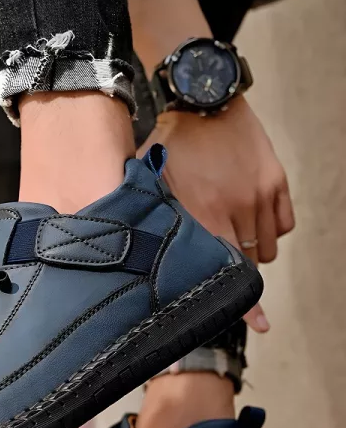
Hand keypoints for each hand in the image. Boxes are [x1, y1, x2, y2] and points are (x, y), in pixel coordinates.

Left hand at [139, 96, 294, 332]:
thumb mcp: (153, 187)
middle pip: (251, 262)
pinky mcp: (276, 181)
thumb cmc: (171, 147)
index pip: (228, 270)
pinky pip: (285, 223)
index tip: (260, 324)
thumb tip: (141, 257)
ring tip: (234, 232)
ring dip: (254, 250)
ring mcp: (260, 195)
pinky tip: (252, 218)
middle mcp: (237, 210)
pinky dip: (272, 229)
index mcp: (203, 215)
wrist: (202, 103)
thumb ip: (157, 223)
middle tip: (224, 259)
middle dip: (239, 270)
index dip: (245, 302)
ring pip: (269, 247)